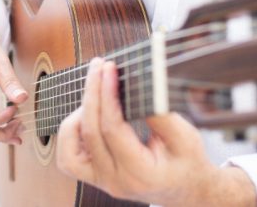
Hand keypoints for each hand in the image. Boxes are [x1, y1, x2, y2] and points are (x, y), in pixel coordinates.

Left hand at [56, 58, 256, 206]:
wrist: (186, 189)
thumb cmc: (187, 162)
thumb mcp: (185, 137)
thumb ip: (161, 114)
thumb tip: (137, 85)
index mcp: (140, 174)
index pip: (113, 129)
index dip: (108, 95)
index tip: (110, 69)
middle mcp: (116, 181)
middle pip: (90, 133)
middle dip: (93, 93)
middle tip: (99, 66)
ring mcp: (102, 182)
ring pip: (69, 150)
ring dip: (77, 116)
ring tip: (95, 93)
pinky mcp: (94, 177)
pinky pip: (69, 158)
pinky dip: (72, 134)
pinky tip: (87, 115)